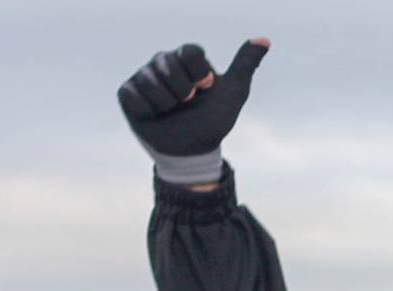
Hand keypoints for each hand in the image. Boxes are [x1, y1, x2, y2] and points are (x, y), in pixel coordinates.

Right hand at [117, 39, 269, 182]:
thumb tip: (265, 40)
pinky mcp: (127, 93)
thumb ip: (246, 64)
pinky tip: (154, 115)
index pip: (189, 52)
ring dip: (167, 104)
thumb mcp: (234, 91)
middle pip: (168, 64)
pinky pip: (133, 96)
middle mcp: (162, 62)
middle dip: (183, 91)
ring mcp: (143, 76)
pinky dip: (148, 110)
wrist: (193, 150)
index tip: (205, 88)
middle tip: (187, 102)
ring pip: (150, 81)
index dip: (199, 74)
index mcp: (186, 58)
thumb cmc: (212, 119)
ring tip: (171, 110)